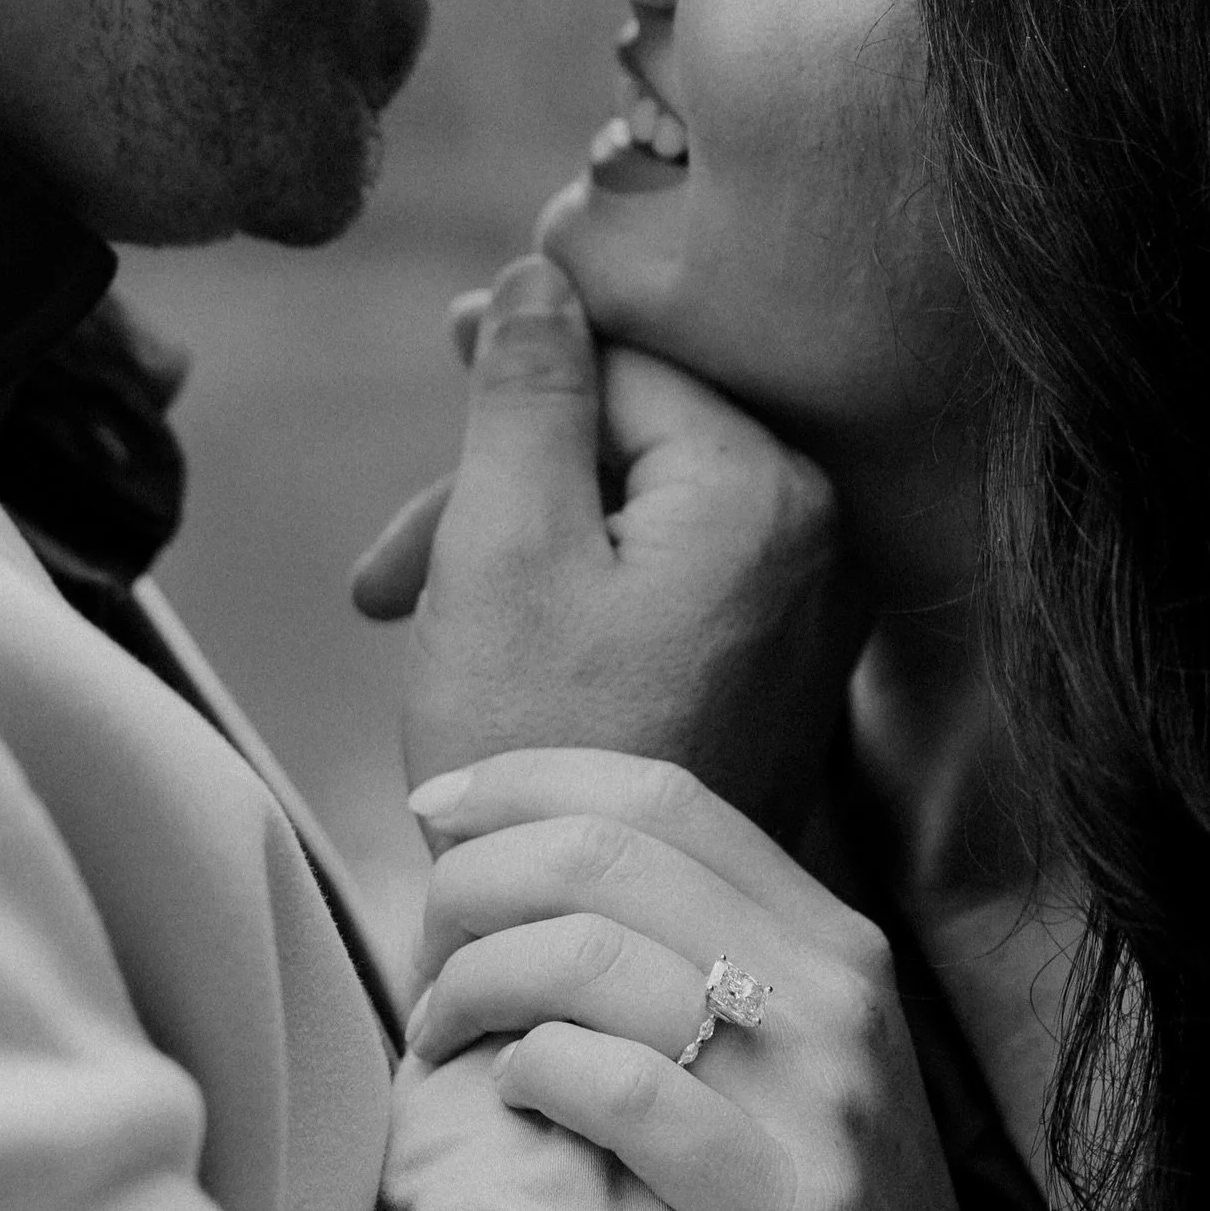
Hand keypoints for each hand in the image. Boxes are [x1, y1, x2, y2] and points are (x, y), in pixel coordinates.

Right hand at [354, 255, 867, 840]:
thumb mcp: (506, 543)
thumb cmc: (540, 741)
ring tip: (420, 623)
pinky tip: (502, 647)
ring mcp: (813, 612)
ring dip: (523, 550)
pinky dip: (582, 596)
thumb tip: (543, 274)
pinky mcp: (784, 668)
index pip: (634, 369)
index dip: (524, 358)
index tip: (447, 341)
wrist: (598, 936)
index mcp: (765, 489)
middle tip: (390, 570)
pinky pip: (676, 584)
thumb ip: (527, 392)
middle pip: (637, 447)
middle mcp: (819, 539)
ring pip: (642, 520)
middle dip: (502, 490)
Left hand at [405, 748, 1055, 1210]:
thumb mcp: (789, 1043)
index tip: (433, 807)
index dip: (528, 780)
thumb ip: (690, 948)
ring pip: (593, 958)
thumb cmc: (814, 1196)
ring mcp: (818, 1094)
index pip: (661, 794)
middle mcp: (832, 989)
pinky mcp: (792, 1205)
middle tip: (428, 957)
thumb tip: (511, 860)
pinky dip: (538, 1071)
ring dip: (475, 982)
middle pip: (606, 858)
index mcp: (829, 933)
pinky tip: (509, 1093)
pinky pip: (628, 1092)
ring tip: (441, 1035)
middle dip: (472, 883)